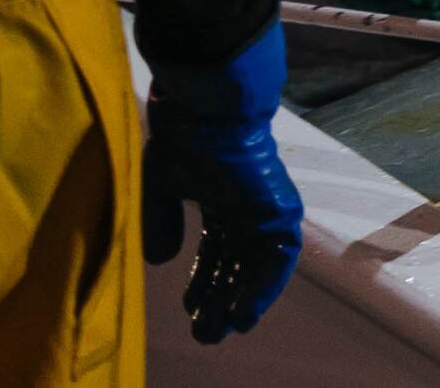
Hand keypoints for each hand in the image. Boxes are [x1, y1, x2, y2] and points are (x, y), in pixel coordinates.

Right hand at [144, 24, 306, 342]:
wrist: (208, 107)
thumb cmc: (183, 136)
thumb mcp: (161, 185)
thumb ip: (162, 222)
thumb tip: (160, 263)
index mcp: (220, 197)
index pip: (215, 250)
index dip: (201, 280)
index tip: (188, 309)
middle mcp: (245, 205)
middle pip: (236, 262)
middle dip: (220, 297)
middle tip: (206, 332)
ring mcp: (264, 207)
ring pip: (257, 265)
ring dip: (242, 299)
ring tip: (224, 330)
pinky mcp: (279, 210)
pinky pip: (278, 259)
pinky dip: (264, 288)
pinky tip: (246, 313)